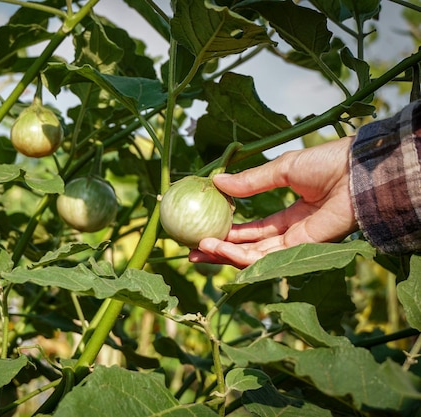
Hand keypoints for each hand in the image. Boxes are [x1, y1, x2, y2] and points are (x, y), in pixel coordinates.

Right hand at [189, 136, 358, 268]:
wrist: (357, 171)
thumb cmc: (327, 164)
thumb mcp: (281, 169)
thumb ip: (250, 181)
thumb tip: (216, 181)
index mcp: (290, 215)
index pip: (253, 230)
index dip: (228, 232)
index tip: (203, 229)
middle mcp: (291, 233)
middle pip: (249, 248)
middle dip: (220, 250)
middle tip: (192, 249)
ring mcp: (296, 243)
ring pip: (253, 257)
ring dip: (224, 254)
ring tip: (199, 248)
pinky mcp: (300, 249)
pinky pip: (265, 258)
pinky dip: (239, 255)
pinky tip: (219, 247)